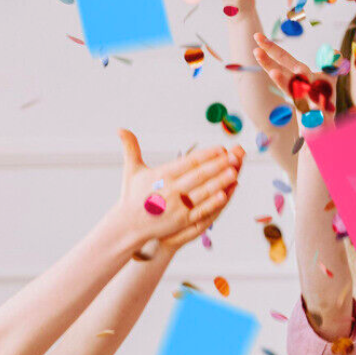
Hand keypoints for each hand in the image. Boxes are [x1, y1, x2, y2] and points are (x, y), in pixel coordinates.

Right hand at [117, 131, 241, 249]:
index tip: (221, 148)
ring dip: (219, 181)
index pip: (188, 162)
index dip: (206, 155)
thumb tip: (120, 129)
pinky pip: (200, 210)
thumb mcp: (132, 171)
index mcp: (161, 175)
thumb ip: (131, 148)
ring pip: (202, 192)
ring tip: (234, 171)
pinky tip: (225, 194)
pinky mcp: (181, 221)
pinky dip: (212, 203)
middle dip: (218, 165)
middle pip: (198, 175)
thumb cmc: (132, 197)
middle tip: (235, 156)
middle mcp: (170, 189)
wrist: (127, 226)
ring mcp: (176, 206)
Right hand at [252, 33, 336, 125]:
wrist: (322, 128)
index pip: (283, 59)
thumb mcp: (328, 81)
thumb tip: (336, 53)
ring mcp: (304, 102)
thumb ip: (331, 66)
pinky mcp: (312, 116)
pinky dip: (310, 106)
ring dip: (283, 82)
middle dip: (270, 60)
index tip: (257, 36)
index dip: (271, 48)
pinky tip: (312, 104)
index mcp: (298, 76)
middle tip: (255, 50)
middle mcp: (297, 87)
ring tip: (273, 73)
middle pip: (283, 71)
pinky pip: (309, 110)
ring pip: (292, 91)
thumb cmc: (322, 103)